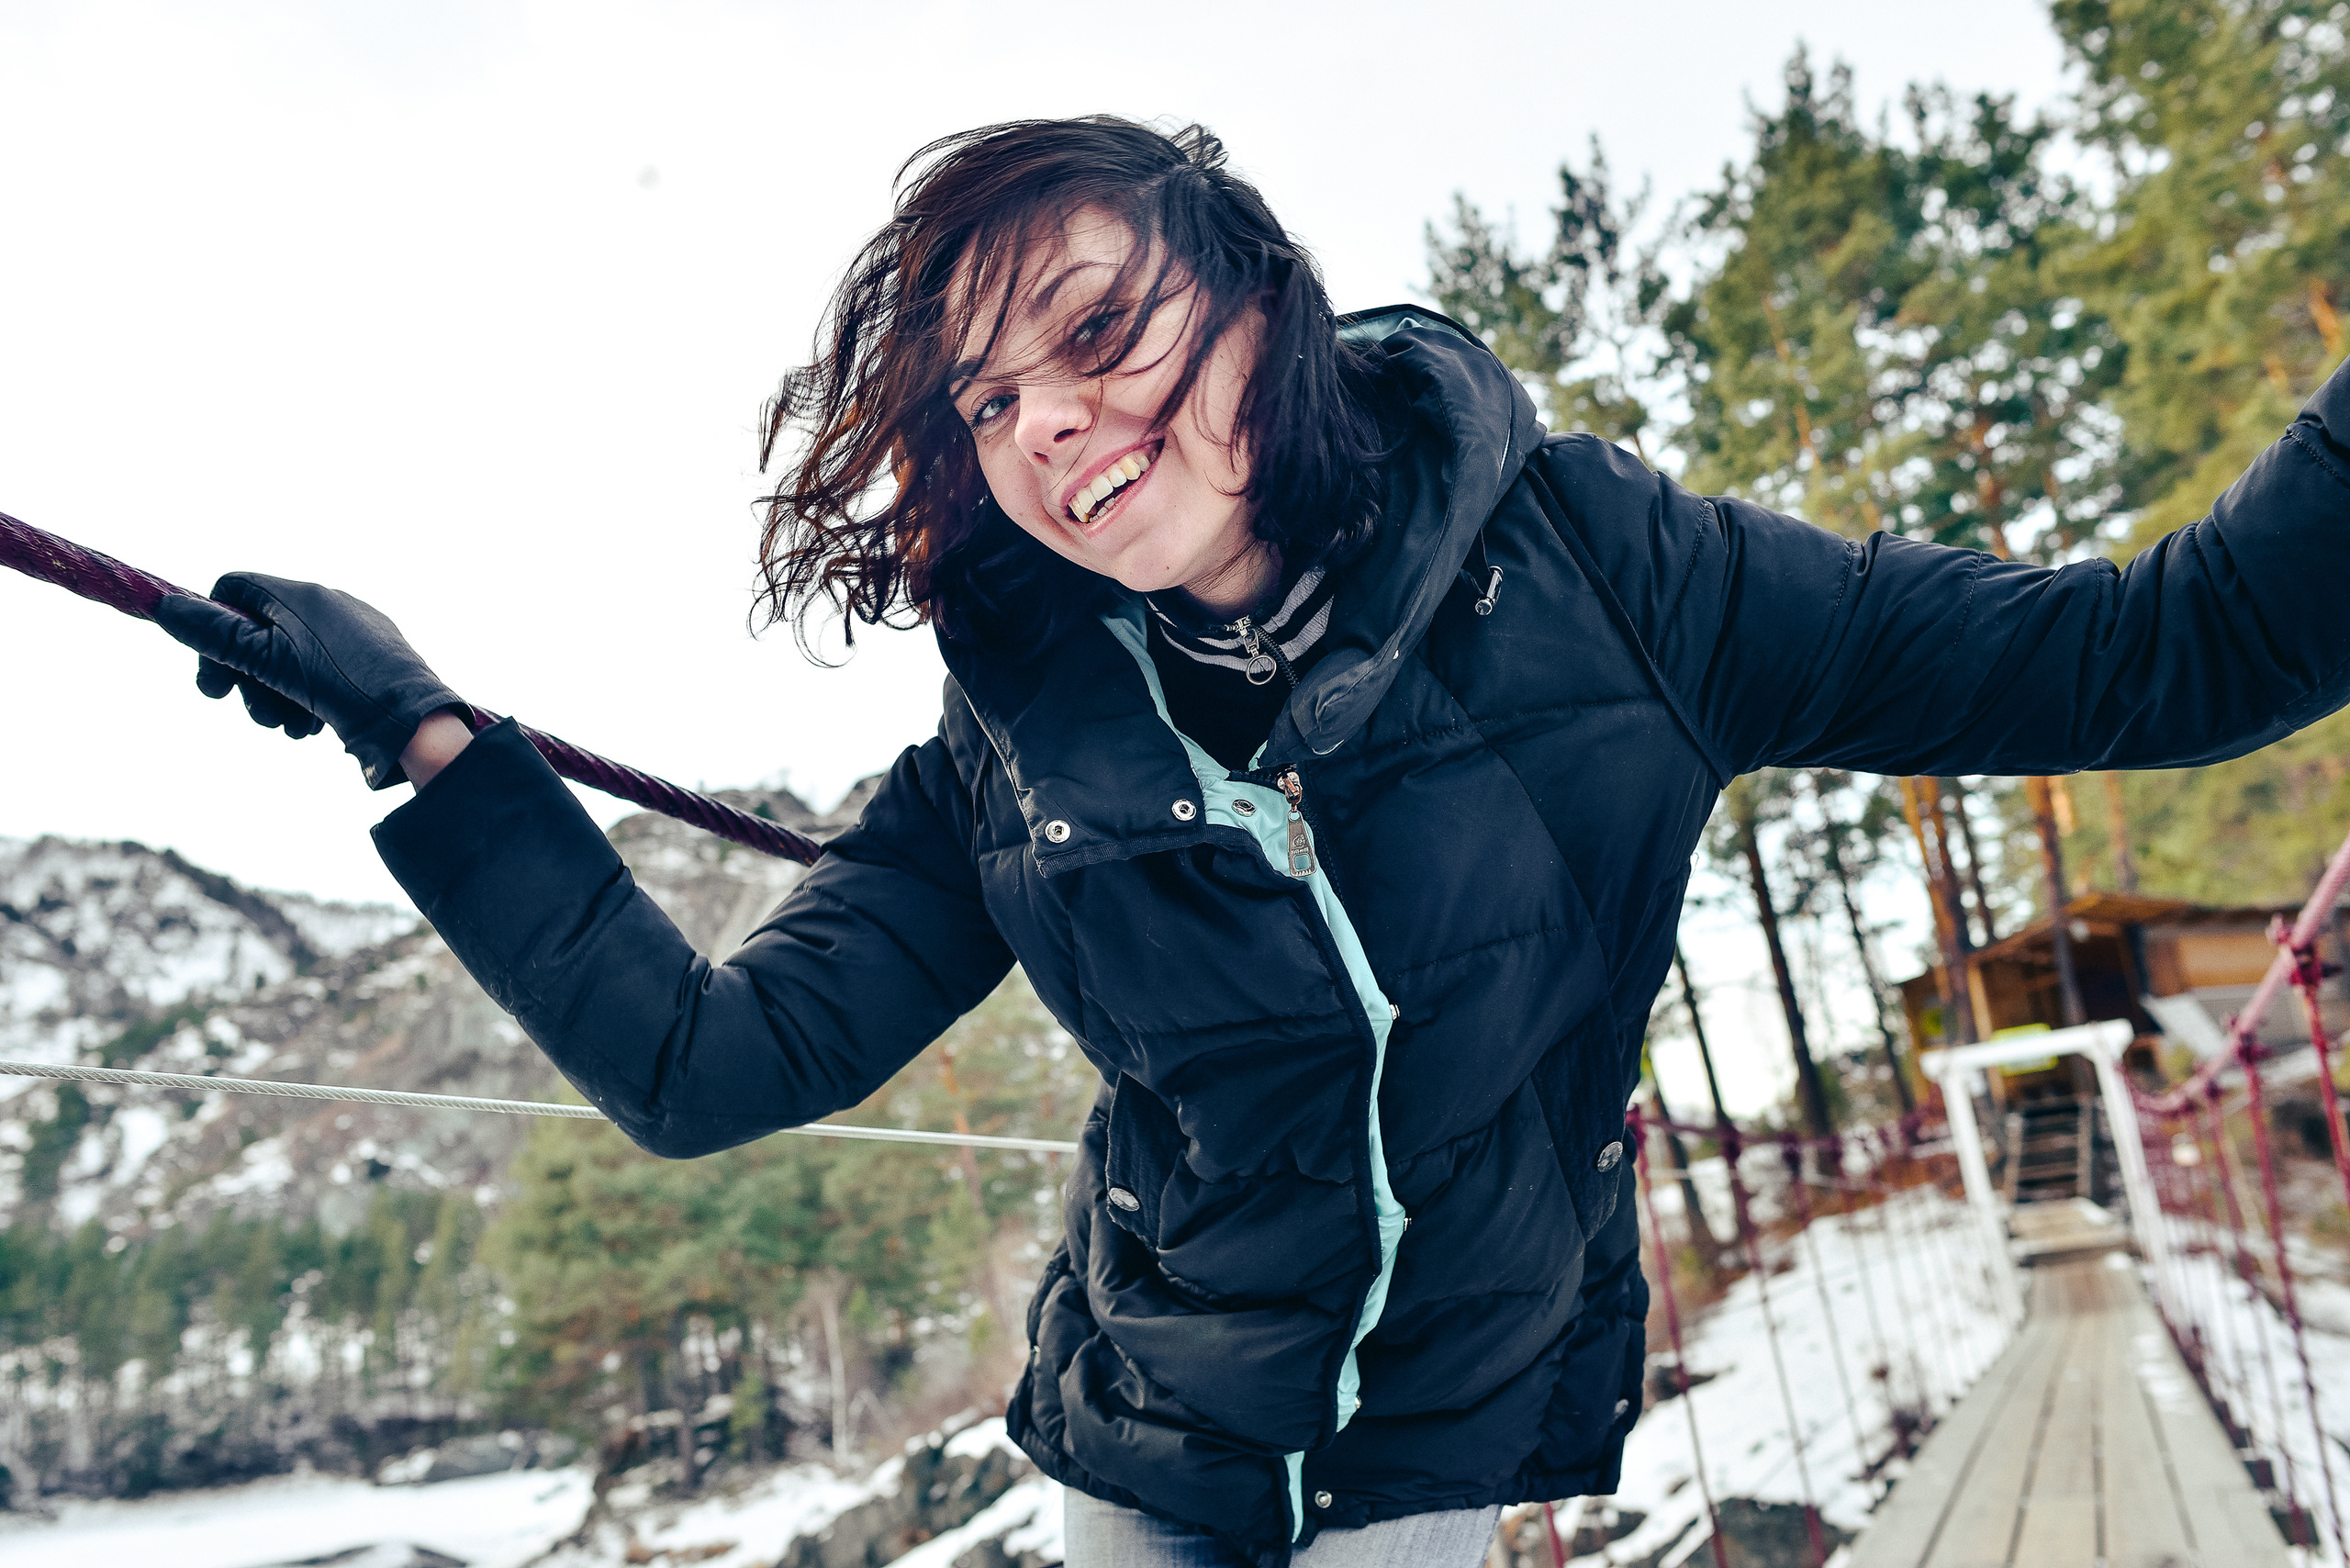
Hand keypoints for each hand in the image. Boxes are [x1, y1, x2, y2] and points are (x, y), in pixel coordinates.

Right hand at [153, 572, 465, 789]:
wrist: (413, 720)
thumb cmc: (338, 687)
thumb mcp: (266, 663)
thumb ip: (215, 637)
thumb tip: (165, 604)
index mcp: (299, 594)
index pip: (233, 590)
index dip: (212, 632)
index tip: (214, 680)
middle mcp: (327, 603)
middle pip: (258, 632)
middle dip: (247, 679)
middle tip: (253, 713)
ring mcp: (352, 629)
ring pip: (288, 660)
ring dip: (276, 697)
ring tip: (290, 726)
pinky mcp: (372, 657)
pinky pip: (321, 673)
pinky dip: (307, 699)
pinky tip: (314, 726)